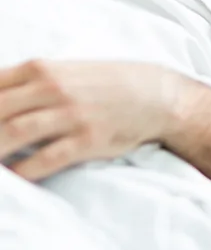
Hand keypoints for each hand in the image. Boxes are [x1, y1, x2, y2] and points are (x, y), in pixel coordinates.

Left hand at [0, 60, 182, 179]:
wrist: (158, 95)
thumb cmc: (106, 85)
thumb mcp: (65, 72)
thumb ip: (26, 83)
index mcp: (41, 69)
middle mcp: (53, 89)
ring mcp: (71, 114)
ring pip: (14, 132)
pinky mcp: (88, 139)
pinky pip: (47, 158)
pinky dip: (22, 172)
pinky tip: (10, 180)